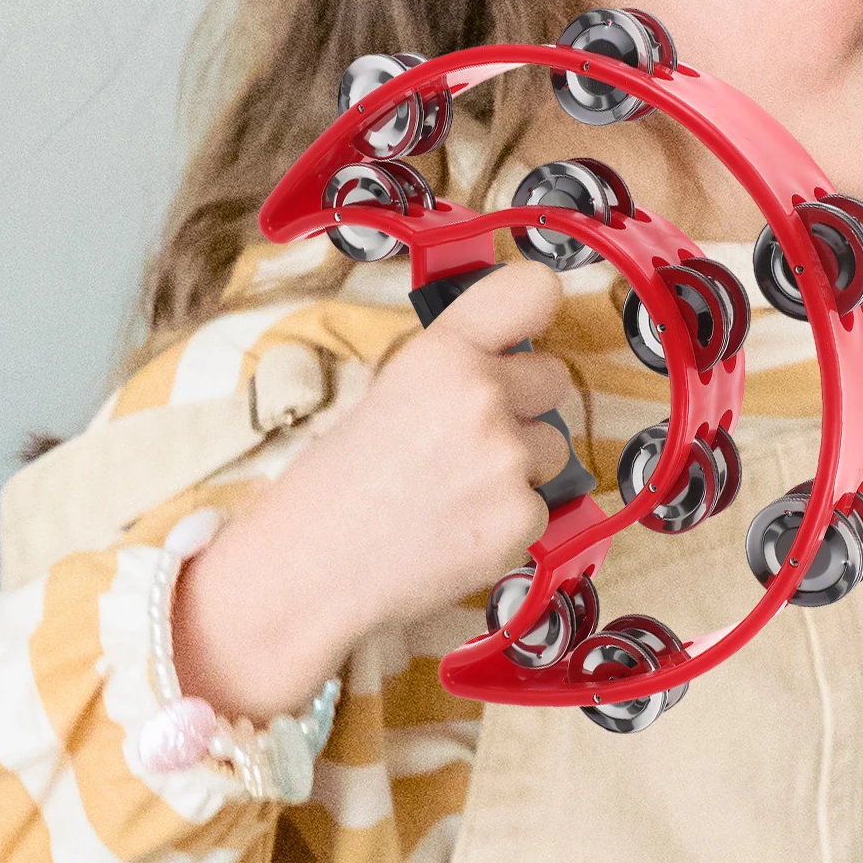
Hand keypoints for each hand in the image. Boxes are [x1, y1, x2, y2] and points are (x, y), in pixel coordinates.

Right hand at [174, 263, 570, 720]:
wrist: (308, 571)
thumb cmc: (329, 488)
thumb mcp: (383, 398)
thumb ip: (449, 378)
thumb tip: (499, 374)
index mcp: (441, 354)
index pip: (533, 290)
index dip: (536, 309)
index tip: (527, 330)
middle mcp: (483, 397)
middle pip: (554, 379)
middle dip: (524, 405)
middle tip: (470, 440)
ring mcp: (508, 462)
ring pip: (552, 450)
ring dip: (518, 469)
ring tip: (454, 495)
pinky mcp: (521, 521)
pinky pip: (540, 510)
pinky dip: (506, 525)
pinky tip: (455, 535)